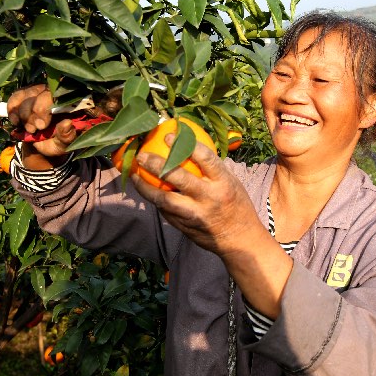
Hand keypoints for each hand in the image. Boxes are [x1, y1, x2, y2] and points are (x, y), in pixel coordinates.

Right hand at [6, 84, 75, 163]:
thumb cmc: (56, 141)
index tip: (41, 126)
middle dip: (33, 114)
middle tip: (32, 130)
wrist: (41, 142)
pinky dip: (13, 111)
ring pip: (27, 95)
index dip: (45, 108)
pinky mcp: (25, 93)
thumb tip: (67, 123)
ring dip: (24, 115)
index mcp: (70, 103)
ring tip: (28, 129)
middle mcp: (56, 92)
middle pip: (42, 94)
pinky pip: (16, 97)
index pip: (60, 95)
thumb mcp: (63, 144)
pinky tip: (16, 122)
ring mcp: (40, 90)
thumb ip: (67, 136)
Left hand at [132, 136, 292, 318]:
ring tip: (134, 175)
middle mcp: (209, 198)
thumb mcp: (232, 183)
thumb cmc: (237, 206)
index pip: (205, 158)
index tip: (169, 135)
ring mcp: (195, 214)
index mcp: (223, 183)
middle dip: (156, 163)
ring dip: (146, 187)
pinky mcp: (185, 227)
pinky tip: (147, 192)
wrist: (240, 241)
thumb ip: (212, 170)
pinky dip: (155, 201)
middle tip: (142, 155)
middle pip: (178, 177)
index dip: (185, 144)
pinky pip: (166, 212)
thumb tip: (190, 149)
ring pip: (164, 199)